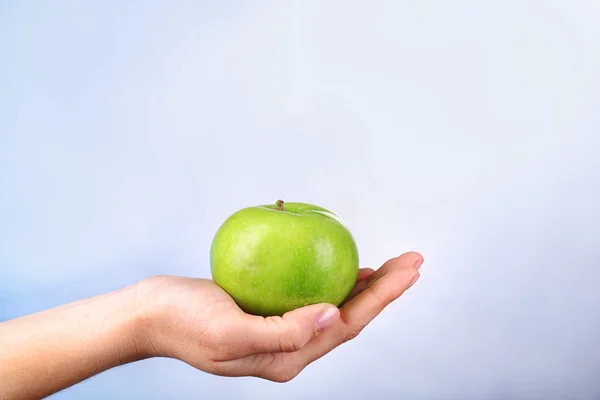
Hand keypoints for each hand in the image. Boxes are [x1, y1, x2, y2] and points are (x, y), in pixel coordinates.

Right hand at [135, 251, 422, 381]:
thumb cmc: (182, 323)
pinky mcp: (268, 314)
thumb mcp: (229, 331)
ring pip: (333, 308)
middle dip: (385, 290)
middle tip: (412, 259)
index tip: (409, 268)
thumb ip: (284, 332)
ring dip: (365, 287)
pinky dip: (332, 281)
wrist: (149, 316)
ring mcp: (279, 332)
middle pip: (349, 317)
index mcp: (286, 359)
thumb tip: (332, 316)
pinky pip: (311, 298)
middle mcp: (290, 350)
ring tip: (390, 265)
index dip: (383, 297)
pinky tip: (342, 267)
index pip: (347, 326)